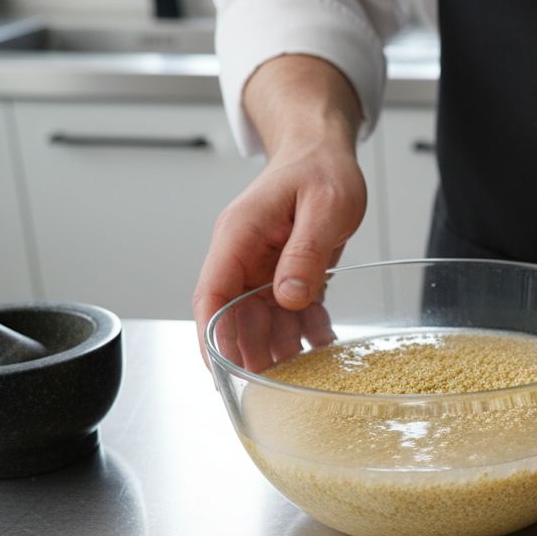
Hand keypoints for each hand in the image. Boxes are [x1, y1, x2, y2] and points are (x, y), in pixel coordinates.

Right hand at [193, 137, 363, 370]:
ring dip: (280, 344)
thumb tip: (288, 296)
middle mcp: (244, 255)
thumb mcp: (325, 207)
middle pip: (234, 315)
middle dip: (251, 351)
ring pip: (261, 318)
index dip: (211, 335)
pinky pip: (288, 310)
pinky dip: (304, 328)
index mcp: (240, 235)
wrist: (324, 151)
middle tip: (275, 384)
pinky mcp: (285, 272)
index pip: (211, 293)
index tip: (220, 370)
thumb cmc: (321, 168)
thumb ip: (306, 251)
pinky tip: (322, 342)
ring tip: (305, 369)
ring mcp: (263, 266)